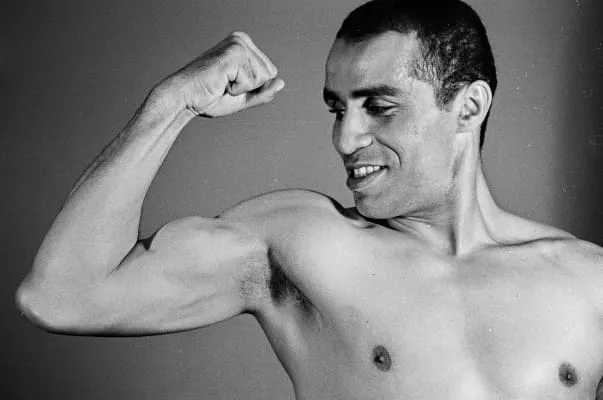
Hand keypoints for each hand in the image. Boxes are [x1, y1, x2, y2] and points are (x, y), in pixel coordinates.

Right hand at [162, 32, 284, 117]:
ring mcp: (238, 44)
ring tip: (222, 83)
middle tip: (225, 85)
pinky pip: (252, 81)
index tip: (231, 85)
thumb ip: (263, 91)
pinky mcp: (233, 53)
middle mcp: (242, 39)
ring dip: (242, 89)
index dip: (253, 88)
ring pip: (263, 78)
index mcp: (244, 45)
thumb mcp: (243, 97)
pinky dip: (237, 89)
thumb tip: (282, 83)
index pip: (271, 73)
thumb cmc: (209, 97)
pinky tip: (220, 82)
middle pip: (270, 74)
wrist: (185, 99)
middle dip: (250, 88)